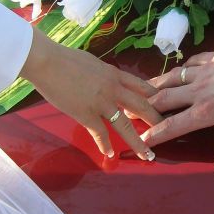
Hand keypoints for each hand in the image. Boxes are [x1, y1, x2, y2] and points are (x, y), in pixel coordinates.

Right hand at [20, 28, 161, 159]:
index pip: (142, 86)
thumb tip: (107, 78)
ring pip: (125, 125)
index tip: (165, 104)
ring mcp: (101, 103)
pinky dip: (105, 145)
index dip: (155, 96)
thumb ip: (104, 73)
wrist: (47, 62)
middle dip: (156, 120)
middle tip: (166, 131)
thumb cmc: (65, 58)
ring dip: (137, 142)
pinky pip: (100, 133)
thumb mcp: (93, 63)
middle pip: (142, 106)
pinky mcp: (86, 114)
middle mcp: (113, 89)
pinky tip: (110, 154)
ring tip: (147, 154)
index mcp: (115, 74)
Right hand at [142, 43, 213, 175]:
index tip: (141, 140)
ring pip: (172, 79)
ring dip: (156, 85)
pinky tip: (180, 70)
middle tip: (130, 111)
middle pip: (164, 99)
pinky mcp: (212, 58)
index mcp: (204, 112)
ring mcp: (203, 72)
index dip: (154, 135)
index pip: (172, 126)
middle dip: (144, 107)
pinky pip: (191, 62)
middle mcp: (197, 91)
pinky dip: (181, 68)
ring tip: (143, 90)